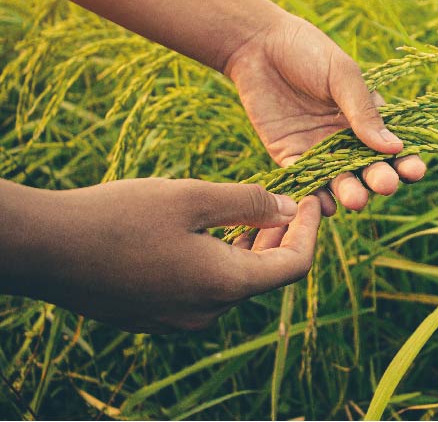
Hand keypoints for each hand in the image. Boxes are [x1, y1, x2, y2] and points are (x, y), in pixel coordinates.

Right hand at [1, 178, 319, 332]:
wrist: (45, 250)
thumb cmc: (120, 217)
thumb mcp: (193, 197)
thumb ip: (248, 203)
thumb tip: (290, 208)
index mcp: (224, 285)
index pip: (294, 267)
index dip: (311, 231)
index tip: (312, 199)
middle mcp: (206, 312)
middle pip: (265, 276)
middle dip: (281, 237)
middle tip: (286, 201)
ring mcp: (178, 319)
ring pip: (234, 283)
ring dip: (250, 248)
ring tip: (251, 214)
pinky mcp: (154, 315)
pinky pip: (204, 290)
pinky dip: (220, 261)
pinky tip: (210, 233)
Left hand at [224, 10, 425, 214]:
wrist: (257, 44)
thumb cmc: (308, 51)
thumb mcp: (342, 75)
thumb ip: (363, 111)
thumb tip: (396, 147)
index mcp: (366, 115)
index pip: (393, 143)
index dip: (406, 159)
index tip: (415, 170)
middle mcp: (347, 137)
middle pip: (368, 167)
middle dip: (380, 178)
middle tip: (384, 185)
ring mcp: (319, 148)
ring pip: (340, 179)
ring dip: (350, 192)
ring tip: (356, 199)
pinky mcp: (290, 156)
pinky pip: (307, 180)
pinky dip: (317, 195)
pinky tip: (326, 205)